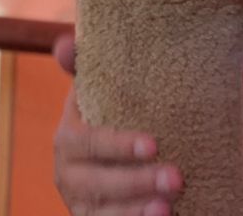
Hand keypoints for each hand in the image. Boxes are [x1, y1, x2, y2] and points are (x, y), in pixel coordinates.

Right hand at [52, 33, 182, 215]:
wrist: (123, 149)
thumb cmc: (115, 112)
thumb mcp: (104, 89)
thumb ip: (87, 65)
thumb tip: (65, 42)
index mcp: (69, 139)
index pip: (89, 143)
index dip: (118, 146)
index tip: (154, 144)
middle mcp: (70, 175)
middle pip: (98, 184)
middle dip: (136, 183)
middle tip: (177, 178)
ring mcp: (82, 203)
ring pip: (102, 214)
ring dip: (134, 213)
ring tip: (168, 208)